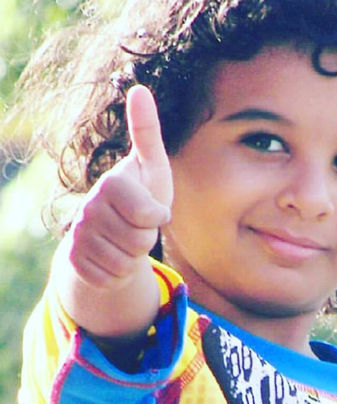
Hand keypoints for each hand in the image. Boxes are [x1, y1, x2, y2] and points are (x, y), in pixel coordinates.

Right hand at [66, 85, 172, 288]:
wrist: (113, 232)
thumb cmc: (141, 197)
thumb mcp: (153, 168)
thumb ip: (147, 133)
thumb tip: (140, 88)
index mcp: (110, 184)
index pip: (146, 215)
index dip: (157, 217)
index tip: (155, 210)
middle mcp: (87, 209)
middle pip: (139, 241)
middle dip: (147, 239)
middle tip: (139, 227)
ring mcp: (78, 236)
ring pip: (126, 263)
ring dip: (135, 258)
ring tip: (128, 241)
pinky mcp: (75, 262)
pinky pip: (112, 279)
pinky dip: (120, 275)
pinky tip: (115, 257)